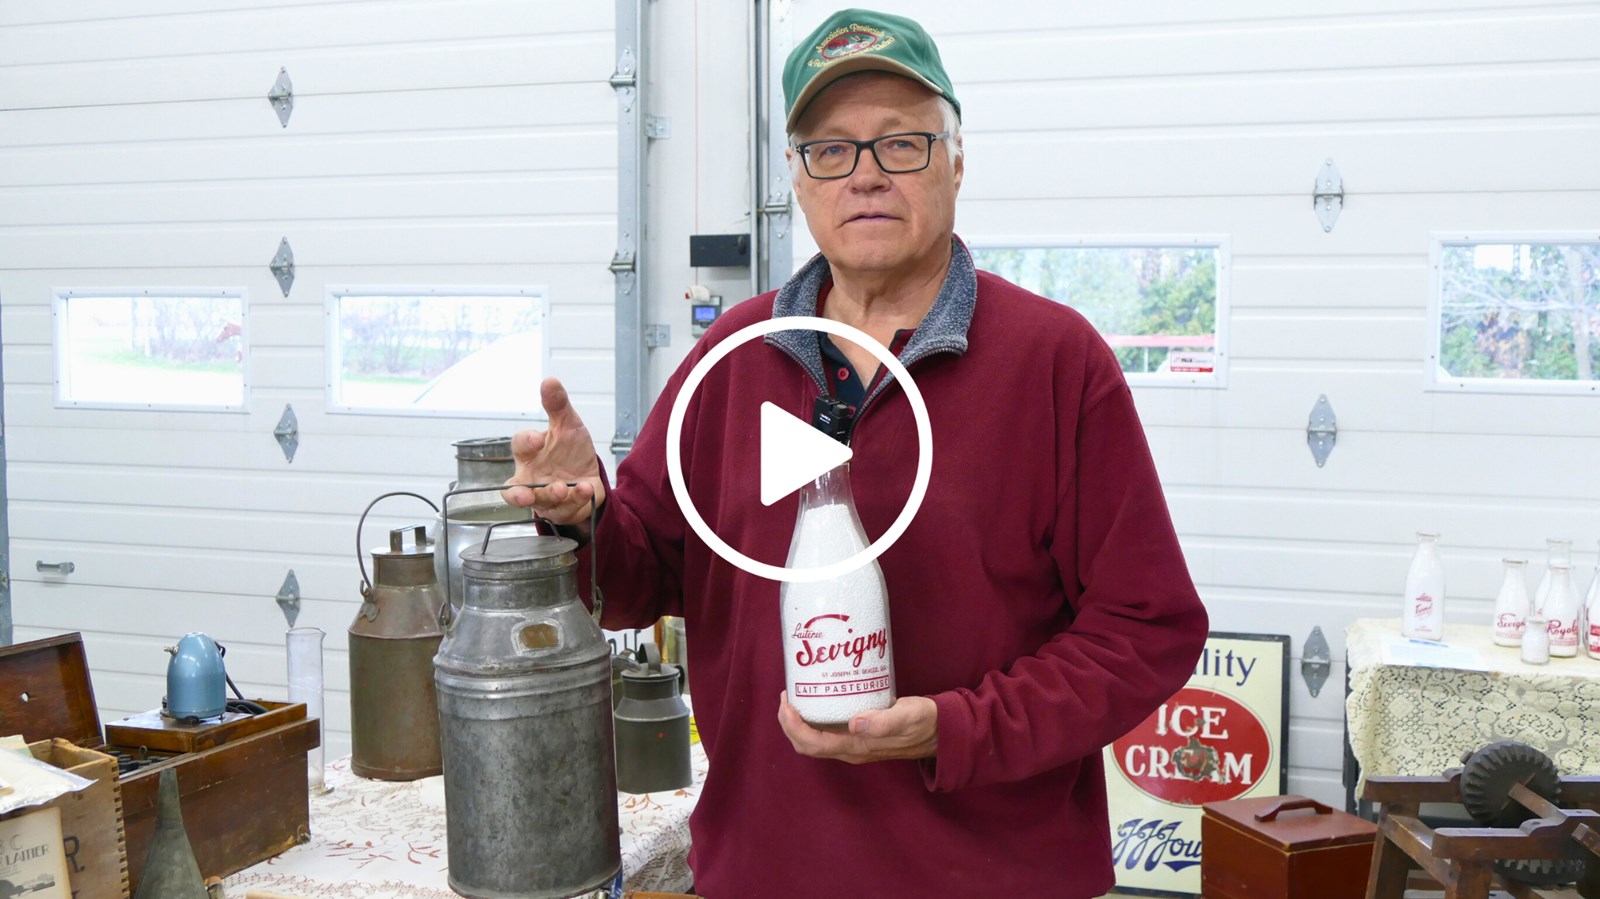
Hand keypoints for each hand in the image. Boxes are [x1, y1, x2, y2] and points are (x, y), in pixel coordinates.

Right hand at [502, 378, 606, 527]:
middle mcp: (532, 478)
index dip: (526, 441)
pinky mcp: (562, 510)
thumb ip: (557, 406)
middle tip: (526, 493)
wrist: (589, 475)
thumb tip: (549, 380)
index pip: (520, 445)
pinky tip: (585, 488)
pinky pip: (565, 509)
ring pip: (540, 502)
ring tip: (562, 488)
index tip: (538, 438)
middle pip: (514, 488)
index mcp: (530, 453)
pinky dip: (575, 499)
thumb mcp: (568, 425)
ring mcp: (545, 497)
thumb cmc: (569, 451)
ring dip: (550, 495)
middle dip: (519, 493)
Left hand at [777, 691, 937, 763]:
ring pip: (815, 739)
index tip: (787, 702)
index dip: (794, 727)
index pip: (814, 743)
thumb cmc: (924, 722)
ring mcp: (853, 744)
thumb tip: (854, 724)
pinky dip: (814, 718)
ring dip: (799, 721)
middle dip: (790, 723)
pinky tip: (817, 697)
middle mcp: (850, 749)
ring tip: (796, 694)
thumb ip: (884, 722)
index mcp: (857, 747)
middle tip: (787, 695)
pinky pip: (826, 731)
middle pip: (808, 744)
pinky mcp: (858, 735)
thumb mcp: (907, 717)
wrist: (940, 732)